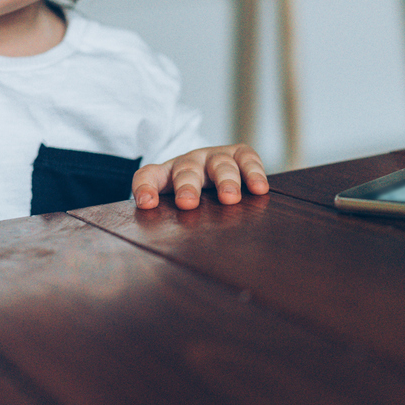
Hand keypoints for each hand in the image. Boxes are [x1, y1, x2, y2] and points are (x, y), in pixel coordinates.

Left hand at [132, 144, 267, 209]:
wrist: (211, 172)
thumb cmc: (191, 197)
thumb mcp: (174, 207)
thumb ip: (167, 221)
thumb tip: (163, 251)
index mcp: (167, 174)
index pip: (148, 175)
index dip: (145, 187)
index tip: (147, 204)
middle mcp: (190, 162)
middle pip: (186, 170)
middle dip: (187, 186)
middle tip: (188, 203)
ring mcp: (214, 156)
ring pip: (219, 164)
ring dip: (224, 180)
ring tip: (230, 198)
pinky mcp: (238, 153)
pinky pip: (246, 157)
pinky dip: (253, 171)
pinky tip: (259, 188)